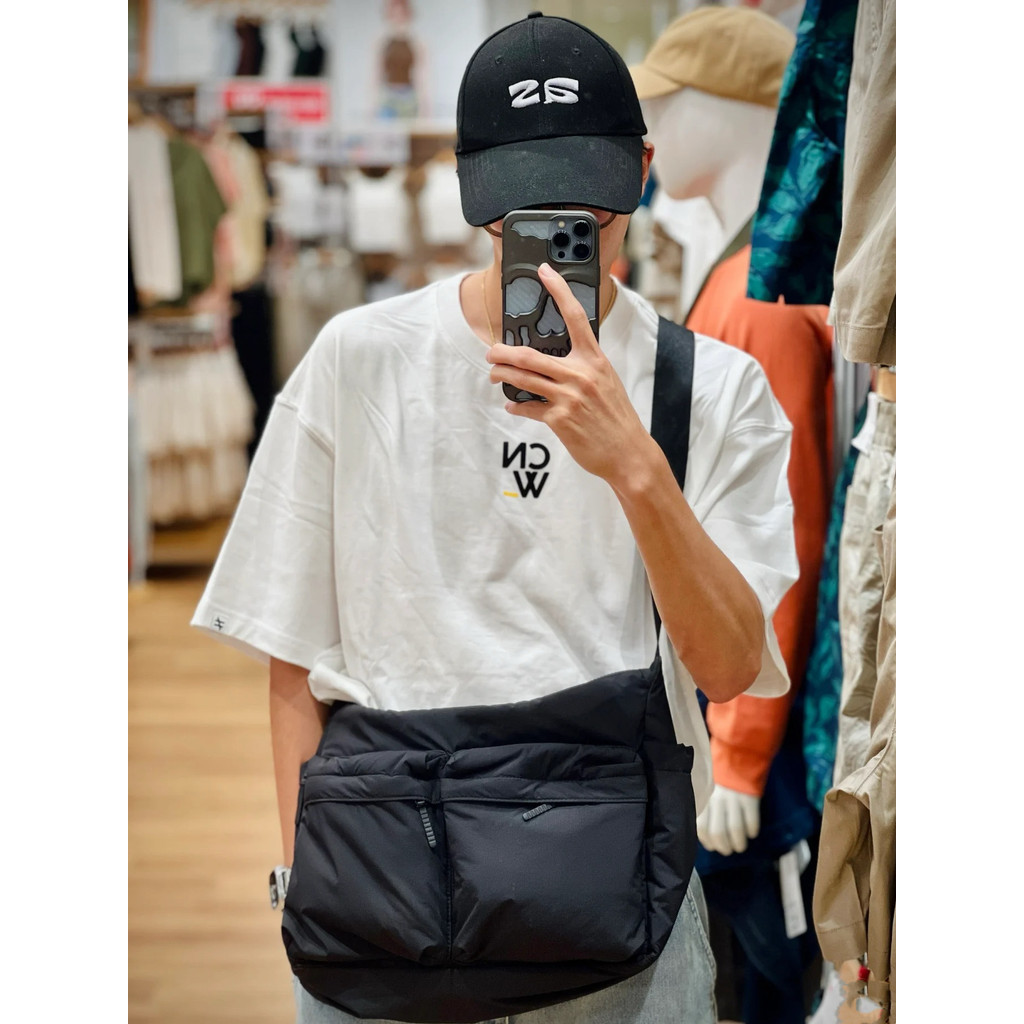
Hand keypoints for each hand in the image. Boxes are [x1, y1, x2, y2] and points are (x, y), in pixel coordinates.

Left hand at [484, 264, 655, 486]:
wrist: (628, 452)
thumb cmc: (616, 417)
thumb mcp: (606, 382)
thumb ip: (583, 368)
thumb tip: (553, 364)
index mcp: (595, 359)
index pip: (574, 315)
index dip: (558, 289)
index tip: (545, 271)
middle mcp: (580, 374)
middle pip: (529, 355)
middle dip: (502, 352)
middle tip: (491, 352)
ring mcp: (568, 397)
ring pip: (522, 379)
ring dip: (501, 376)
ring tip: (493, 375)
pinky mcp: (559, 420)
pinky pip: (528, 408)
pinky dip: (517, 406)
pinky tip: (513, 405)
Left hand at [696, 785, 760, 854]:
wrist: (740, 759)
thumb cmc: (722, 780)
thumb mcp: (708, 791)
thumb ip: (705, 810)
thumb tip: (705, 836)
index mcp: (705, 799)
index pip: (702, 828)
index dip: (708, 842)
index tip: (713, 846)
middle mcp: (717, 800)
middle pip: (718, 832)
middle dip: (723, 847)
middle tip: (727, 850)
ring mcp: (734, 799)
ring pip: (735, 829)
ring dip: (738, 844)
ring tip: (739, 847)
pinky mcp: (750, 798)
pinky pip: (751, 821)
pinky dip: (752, 831)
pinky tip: (751, 833)